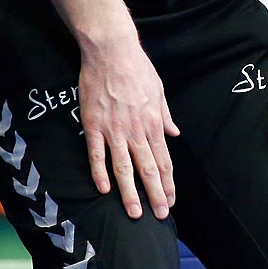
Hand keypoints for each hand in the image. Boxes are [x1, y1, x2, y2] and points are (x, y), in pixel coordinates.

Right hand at [78, 36, 178, 219]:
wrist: (112, 53)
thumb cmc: (138, 70)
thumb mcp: (159, 92)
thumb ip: (165, 116)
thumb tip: (174, 133)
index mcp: (154, 123)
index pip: (163, 161)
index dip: (168, 183)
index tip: (171, 200)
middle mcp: (137, 131)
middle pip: (148, 170)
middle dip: (155, 195)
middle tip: (160, 216)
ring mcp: (114, 130)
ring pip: (124, 168)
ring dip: (130, 193)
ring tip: (135, 213)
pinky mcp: (93, 125)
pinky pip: (97, 154)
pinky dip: (100, 173)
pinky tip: (104, 190)